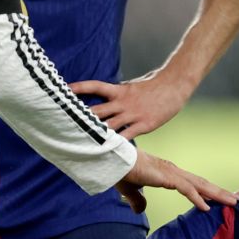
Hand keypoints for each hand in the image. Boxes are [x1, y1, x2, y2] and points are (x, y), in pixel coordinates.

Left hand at [71, 71, 190, 139]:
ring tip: (79, 144)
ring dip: (95, 135)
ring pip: (109, 126)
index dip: (78, 88)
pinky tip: (106, 153)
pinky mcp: (143, 125)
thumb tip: (107, 96)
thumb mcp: (133, 87)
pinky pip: (127, 137)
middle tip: (63, 126)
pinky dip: (116, 145)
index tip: (63, 90)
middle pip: (97, 111)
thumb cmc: (155, 86)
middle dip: (81, 118)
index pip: (94, 86)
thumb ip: (119, 94)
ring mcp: (132, 114)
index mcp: (119, 90)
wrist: (175, 85)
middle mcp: (122, 102)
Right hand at [116, 150, 236, 213]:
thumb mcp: (131, 191)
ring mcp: (171, 173)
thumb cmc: (122, 172)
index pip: (191, 183)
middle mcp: (173, 171)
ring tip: (231, 202)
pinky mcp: (166, 177)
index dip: (205, 191)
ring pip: (199, 185)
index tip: (218, 198)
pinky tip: (207, 207)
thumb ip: (138, 200)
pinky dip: (198, 198)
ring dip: (216, 194)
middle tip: (234, 199)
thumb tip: (140, 210)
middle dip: (218, 192)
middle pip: (201, 183)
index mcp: (167, 173)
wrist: (114, 162)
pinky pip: (186, 189)